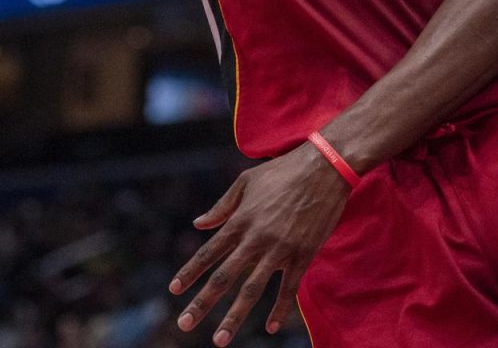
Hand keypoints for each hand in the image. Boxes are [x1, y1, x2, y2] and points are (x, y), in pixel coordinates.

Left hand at [170, 142, 350, 344]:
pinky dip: (279, 309)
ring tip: (219, 340)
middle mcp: (255, 238)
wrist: (324, 168)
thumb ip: (222, 206)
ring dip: (234, 317)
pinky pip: (288, 288)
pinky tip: (271, 328)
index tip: (173, 290)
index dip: (189, 272)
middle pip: (224, 277)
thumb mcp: (246, 182)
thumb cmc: (282, 171)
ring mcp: (279, 249)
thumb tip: (198, 224)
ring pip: (252, 289)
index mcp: (240, 220)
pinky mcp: (303, 255)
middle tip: (184, 324)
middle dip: (202, 303)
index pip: (208, 252)